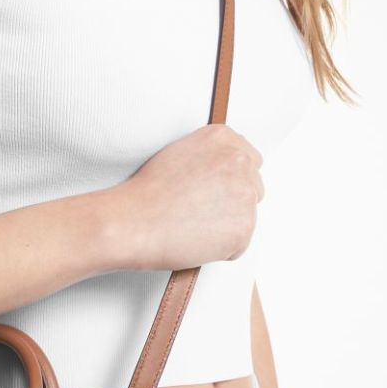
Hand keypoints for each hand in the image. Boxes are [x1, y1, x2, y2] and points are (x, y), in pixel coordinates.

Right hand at [116, 123, 264, 271]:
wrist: (132, 222)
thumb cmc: (146, 193)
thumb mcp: (179, 153)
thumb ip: (211, 157)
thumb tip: (225, 174)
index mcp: (223, 138)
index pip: (249, 160)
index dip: (229, 181)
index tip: (212, 192)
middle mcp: (240, 161)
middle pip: (254, 188)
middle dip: (233, 202)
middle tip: (200, 212)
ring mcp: (245, 195)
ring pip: (246, 217)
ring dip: (225, 226)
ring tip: (192, 226)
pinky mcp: (244, 228)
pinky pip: (239, 244)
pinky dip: (221, 249)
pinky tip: (195, 241)